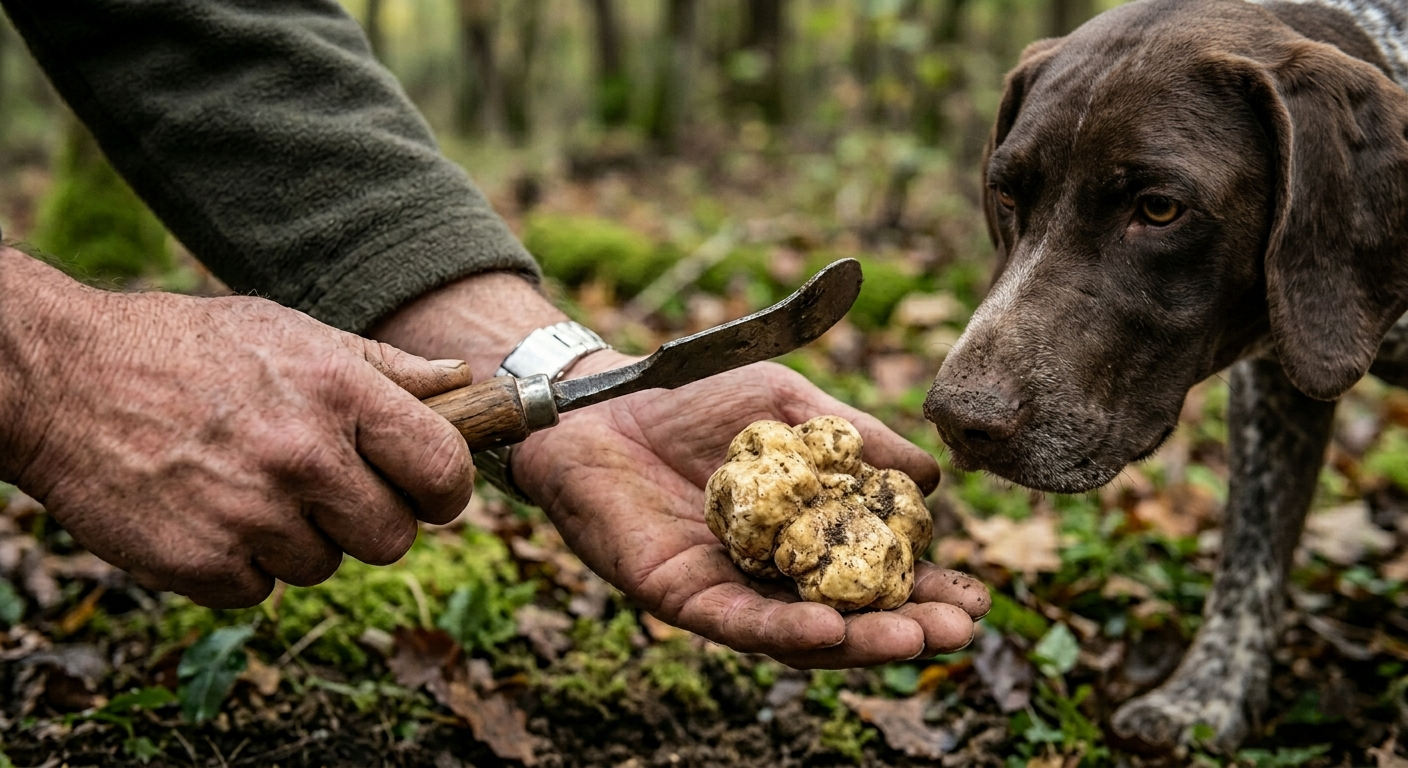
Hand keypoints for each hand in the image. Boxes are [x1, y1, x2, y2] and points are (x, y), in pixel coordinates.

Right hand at [0, 251, 475, 607]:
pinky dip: (240, 564)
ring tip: (247, 485)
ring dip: (297, 540)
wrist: (64, 379)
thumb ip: (385, 367)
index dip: (443, 492)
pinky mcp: (202, 562)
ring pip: (324, 567)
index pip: (442, 472)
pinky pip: (259, 590)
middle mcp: (303, 456)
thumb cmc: (189, 349)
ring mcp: (251, 514)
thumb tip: (464, 380)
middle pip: (391, 539)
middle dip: (367, 522)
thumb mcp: (294, 333)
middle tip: (324, 491)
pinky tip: (208, 511)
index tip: (427, 494)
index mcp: (340, 394)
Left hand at [514, 352, 989, 667]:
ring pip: (797, 634)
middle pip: (846, 616)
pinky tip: (829, 630)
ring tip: (916, 641)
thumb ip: (854, 439)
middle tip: (961, 629)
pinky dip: (783, 630)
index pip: (872, 576)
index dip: (925, 590)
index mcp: (800, 535)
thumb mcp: (790, 408)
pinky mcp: (677, 594)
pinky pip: (736, 622)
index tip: (977, 598)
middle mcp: (769, 574)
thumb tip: (933, 478)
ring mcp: (725, 588)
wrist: (604, 398)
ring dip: (858, 642)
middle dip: (906, 627)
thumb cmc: (694, 398)